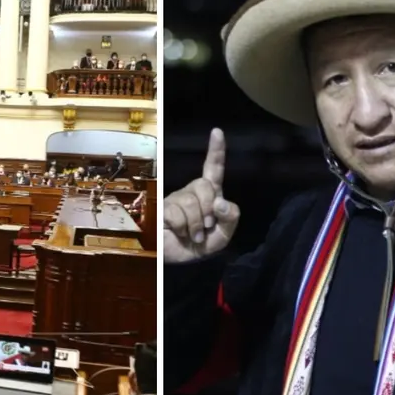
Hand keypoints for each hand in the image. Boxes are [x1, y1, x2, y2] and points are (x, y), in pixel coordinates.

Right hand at [163, 128, 240, 262]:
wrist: (182, 262)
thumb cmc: (202, 246)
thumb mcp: (224, 235)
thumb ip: (230, 218)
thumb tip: (221, 202)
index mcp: (210, 194)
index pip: (213, 169)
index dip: (215, 151)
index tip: (217, 132)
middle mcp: (192, 192)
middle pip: (204, 185)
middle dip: (209, 209)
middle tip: (207, 227)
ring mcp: (176, 199)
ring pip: (191, 201)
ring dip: (196, 224)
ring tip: (194, 235)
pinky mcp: (164, 209)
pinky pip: (177, 213)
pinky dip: (184, 228)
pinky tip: (181, 234)